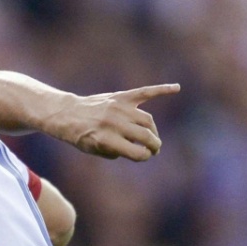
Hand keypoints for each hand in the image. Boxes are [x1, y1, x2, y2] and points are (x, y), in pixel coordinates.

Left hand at [44, 84, 178, 160]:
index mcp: (107, 139)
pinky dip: (162, 90)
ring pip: (148, 120)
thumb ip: (117, 152)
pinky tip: (176, 88)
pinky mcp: (122, 96)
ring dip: (153, 131)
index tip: (145, 156)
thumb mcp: (95, 151)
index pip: (138, 152)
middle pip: (146, 136)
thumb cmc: (82, 136)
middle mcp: (114, 123)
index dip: (144, 156)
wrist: (69, 114)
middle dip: (154, 145)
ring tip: (153, 137)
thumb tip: (141, 149)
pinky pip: (146, 92)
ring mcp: (119, 108)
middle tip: (155, 149)